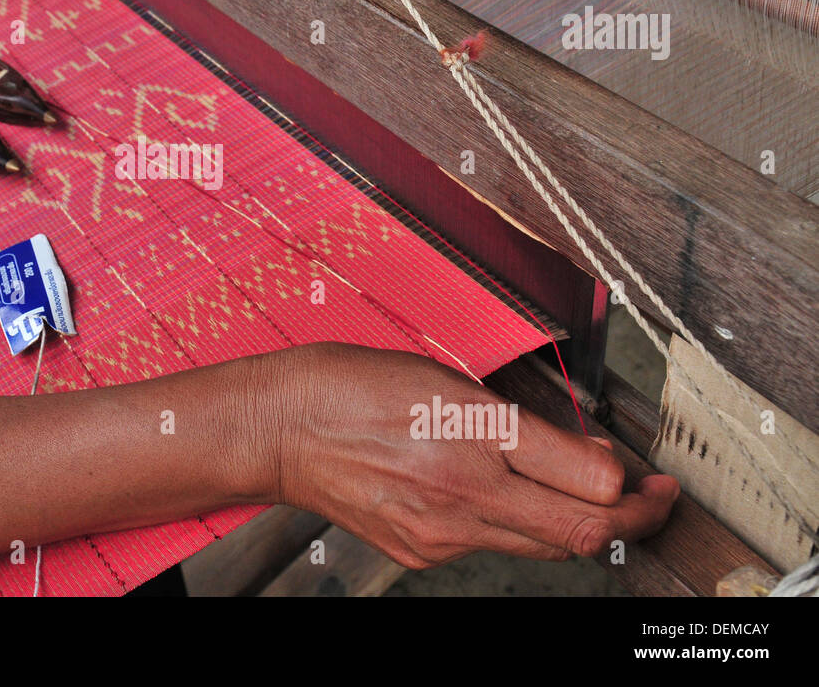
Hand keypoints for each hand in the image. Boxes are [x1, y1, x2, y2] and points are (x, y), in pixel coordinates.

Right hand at [268, 343, 678, 568]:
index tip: (650, 479)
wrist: (280, 429)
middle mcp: (462, 495)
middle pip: (578, 534)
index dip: (636, 490)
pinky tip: (500, 495)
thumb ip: (525, 425)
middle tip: (651, 501)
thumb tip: (589, 459)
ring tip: (580, 493)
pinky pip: (491, 547)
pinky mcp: (420, 552)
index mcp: (475, 437)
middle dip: (629, 521)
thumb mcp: (448, 380)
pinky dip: (513, 526)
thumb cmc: (354, 387)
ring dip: (573, 525)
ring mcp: (441, 534)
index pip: (590, 489)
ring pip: (539, 547)